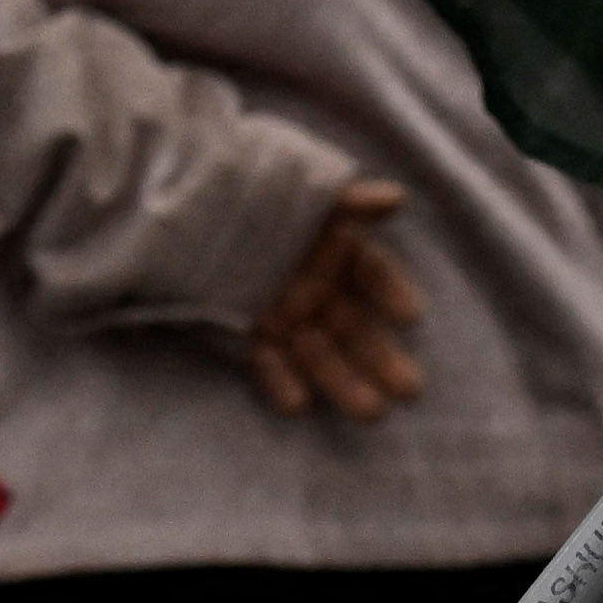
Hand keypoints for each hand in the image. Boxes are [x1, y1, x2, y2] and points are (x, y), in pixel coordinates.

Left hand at [245, 179, 425, 421]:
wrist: (191, 204)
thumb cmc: (258, 190)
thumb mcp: (304, 188)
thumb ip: (349, 199)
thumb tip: (397, 198)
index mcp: (337, 251)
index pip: (374, 275)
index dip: (393, 294)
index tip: (411, 317)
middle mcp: (318, 290)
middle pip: (356, 328)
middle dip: (382, 360)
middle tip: (410, 392)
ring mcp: (286, 316)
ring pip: (320, 354)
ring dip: (344, 385)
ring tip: (372, 414)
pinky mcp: (251, 335)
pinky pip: (269, 362)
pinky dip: (281, 381)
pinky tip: (297, 406)